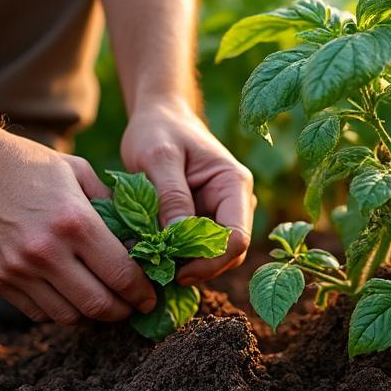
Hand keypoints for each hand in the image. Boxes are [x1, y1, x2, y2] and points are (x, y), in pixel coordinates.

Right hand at [0, 130, 156, 324]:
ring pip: (69, 316)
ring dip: (91, 315)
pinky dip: (60, 311)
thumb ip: (110, 205)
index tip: (150, 297)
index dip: (142, 293)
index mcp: (75, 222)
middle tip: (132, 307)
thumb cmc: (28, 164)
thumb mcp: (79, 172)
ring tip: (103, 303)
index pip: (121, 274)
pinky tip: (70, 297)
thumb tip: (140, 238)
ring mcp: (19, 270)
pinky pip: (38, 313)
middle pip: (98, 305)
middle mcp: (47, 251)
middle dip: (123, 311)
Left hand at [120, 100, 255, 284]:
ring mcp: (221, 213)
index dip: (210, 261)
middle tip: (159, 271)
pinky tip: (154, 254)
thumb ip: (171, 195)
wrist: (157, 119)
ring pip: (213, 257)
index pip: (237, 238)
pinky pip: (197, 250)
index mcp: (234, 185)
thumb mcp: (159, 157)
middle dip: (198, 267)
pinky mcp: (204, 221)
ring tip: (153, 263)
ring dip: (186, 265)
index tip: (176, 270)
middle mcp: (236, 203)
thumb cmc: (159, 131)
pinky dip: (178, 257)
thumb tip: (177, 237)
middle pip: (229, 254)